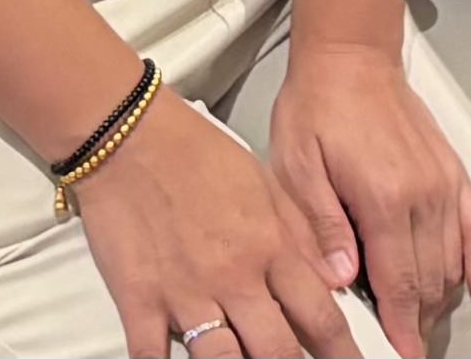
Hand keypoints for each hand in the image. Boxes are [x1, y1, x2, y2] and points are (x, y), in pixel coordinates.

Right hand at [73, 96, 354, 358]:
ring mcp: (185, 292)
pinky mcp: (139, 298)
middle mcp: (233, 277)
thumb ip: (302, 235)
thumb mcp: (265, 183)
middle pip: (277, 352)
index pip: (322, 318)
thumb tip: (335, 277)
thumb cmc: (192, 151)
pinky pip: (151, 355)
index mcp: (269, 247)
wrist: (126, 132)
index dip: (343, 354)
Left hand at [263, 38, 470, 358]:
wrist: (350, 57)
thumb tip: (340, 278)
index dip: (400, 326)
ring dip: (439, 298)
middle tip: (405, 344)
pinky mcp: (452, 173)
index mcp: (381, 198)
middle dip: (418, 320)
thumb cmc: (318, 106)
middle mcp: (421, 195)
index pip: (397, 282)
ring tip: (422, 323)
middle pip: (429, 279)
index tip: (400, 353)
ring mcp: (442, 185)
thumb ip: (321, 225)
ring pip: (452, 261)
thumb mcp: (297, 165)